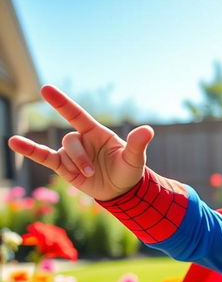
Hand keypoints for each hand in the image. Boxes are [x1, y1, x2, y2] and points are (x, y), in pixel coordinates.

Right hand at [8, 85, 153, 200]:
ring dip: (75, 166)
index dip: (61, 103)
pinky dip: (29, 150)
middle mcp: (82, 140)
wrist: (122, 192)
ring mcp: (71, 153)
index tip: (45, 89)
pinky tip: (14, 142)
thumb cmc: (129, 171)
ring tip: (88, 175)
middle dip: (80, 158)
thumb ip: (138, 144)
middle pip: (70, 141)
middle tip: (92, 172)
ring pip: (63, 153)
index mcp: (97, 133)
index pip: (76, 114)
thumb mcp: (135, 159)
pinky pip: (44, 156)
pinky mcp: (64, 167)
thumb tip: (148, 130)